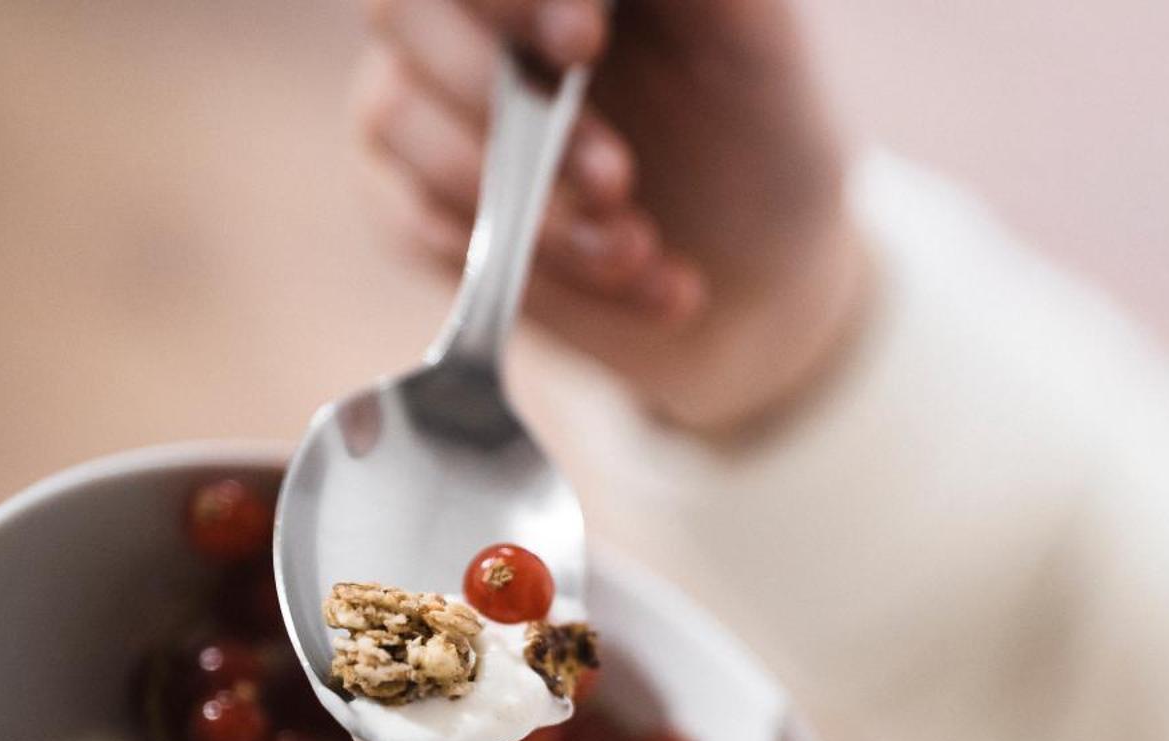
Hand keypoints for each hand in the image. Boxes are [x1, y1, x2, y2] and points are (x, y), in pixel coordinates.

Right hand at [355, 0, 869, 433]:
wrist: (764, 278)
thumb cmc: (764, 134)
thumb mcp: (757, 42)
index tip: (584, 42)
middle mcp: (466, 11)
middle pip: (403, 13)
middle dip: (513, 109)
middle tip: (618, 180)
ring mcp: (427, 99)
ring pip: (403, 124)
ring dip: (532, 209)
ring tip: (641, 247)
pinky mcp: (414, 200)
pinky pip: (420, 224)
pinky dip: (539, 272)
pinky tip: (639, 285)